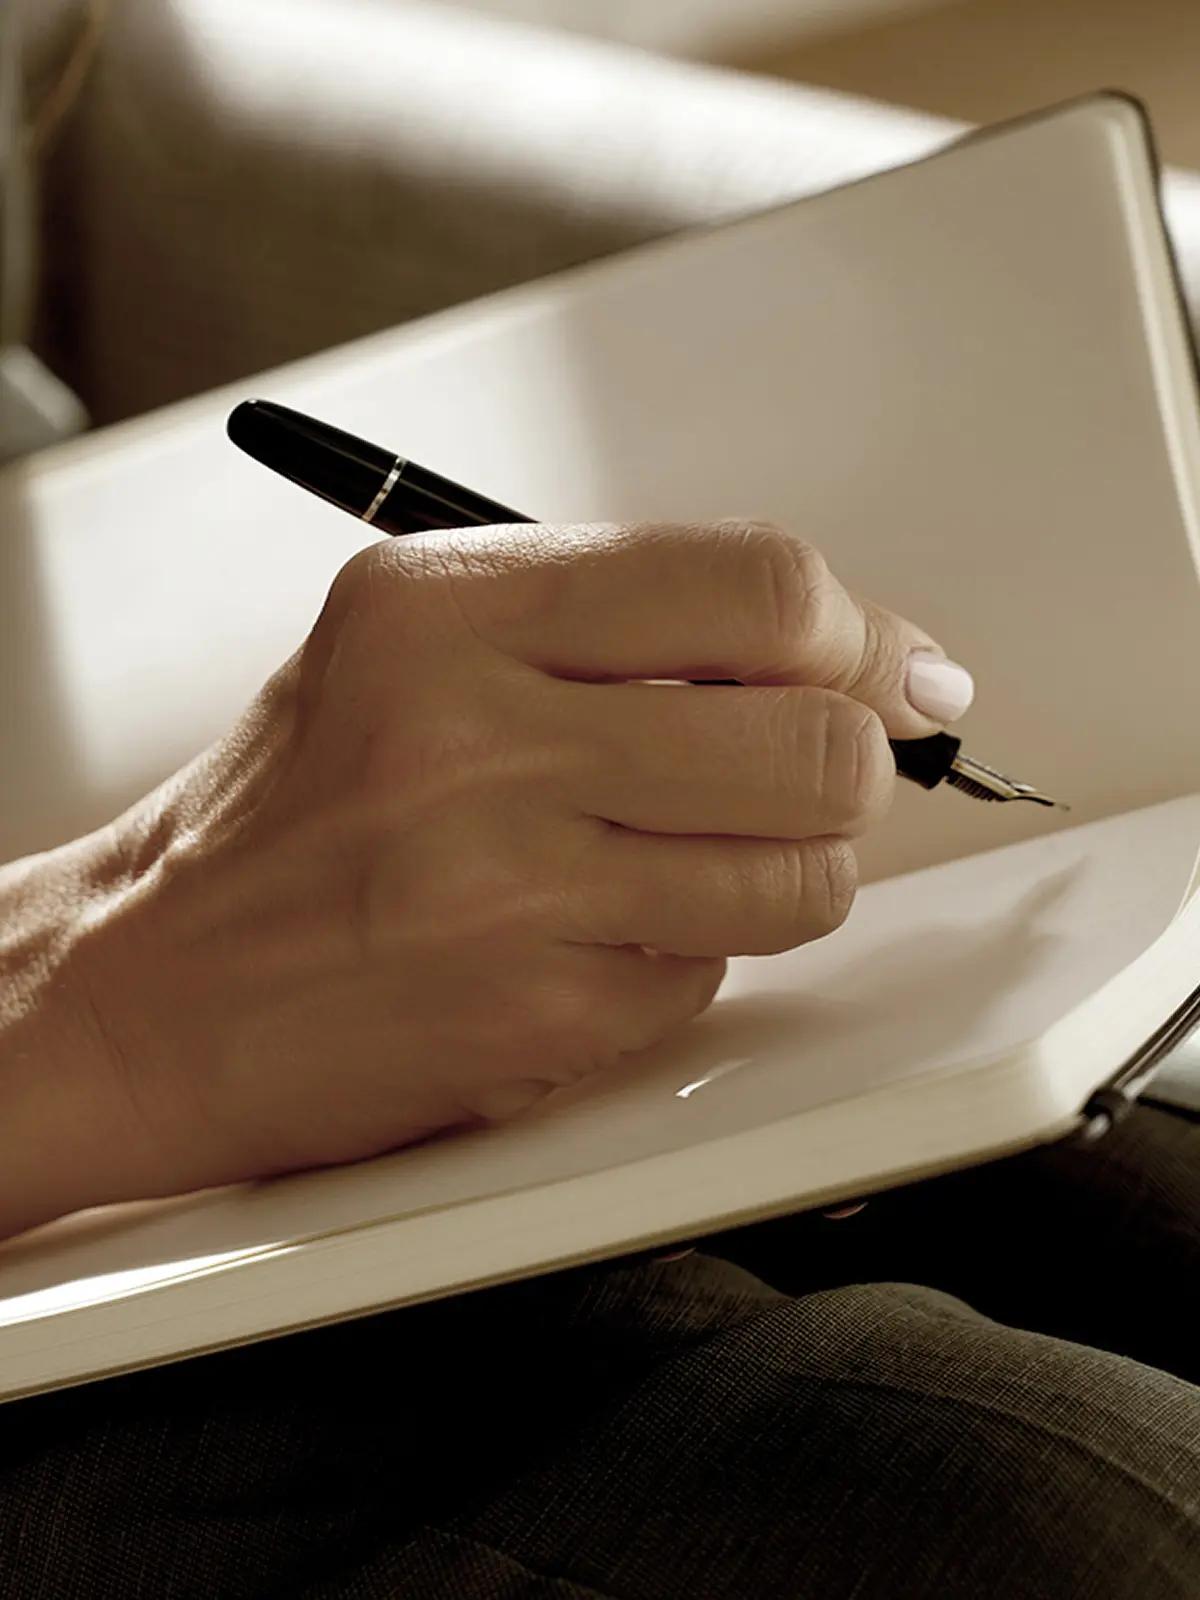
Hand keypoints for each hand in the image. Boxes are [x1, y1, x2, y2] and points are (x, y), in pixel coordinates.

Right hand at [4, 521, 972, 1226]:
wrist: (153, 983)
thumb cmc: (295, 810)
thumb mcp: (418, 644)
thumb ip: (615, 621)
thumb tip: (840, 646)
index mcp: (449, 608)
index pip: (756, 585)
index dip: (862, 633)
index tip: (894, 671)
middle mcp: (477, 738)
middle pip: (813, 742)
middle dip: (850, 768)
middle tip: (816, 776)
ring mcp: (508, 890)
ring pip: (797, 878)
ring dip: (787, 873)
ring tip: (696, 861)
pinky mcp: (533, 1017)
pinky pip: (711, 978)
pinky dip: (688, 959)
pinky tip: (596, 940)